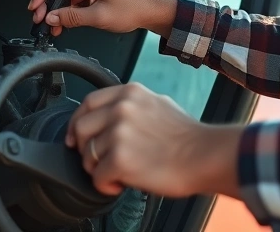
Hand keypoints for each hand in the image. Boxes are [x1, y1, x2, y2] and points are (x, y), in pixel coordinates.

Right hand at [27, 0, 175, 36]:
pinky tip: (62, 24)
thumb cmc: (131, 8)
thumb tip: (51, 18)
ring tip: (52, 26)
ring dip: (56, 10)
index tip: (34, 7)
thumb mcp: (98, 16)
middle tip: (39, 19)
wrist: (148, 11)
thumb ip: (71, 17)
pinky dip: (66, 11)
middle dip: (46, 3)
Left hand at [64, 82, 242, 198]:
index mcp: (130, 93)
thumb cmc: (187, 136)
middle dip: (86, 149)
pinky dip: (106, 185)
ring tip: (117, 173)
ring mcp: (119, 133)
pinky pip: (97, 177)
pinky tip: (121, 184)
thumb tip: (114, 115)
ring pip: (87, 155)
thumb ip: (133, 105)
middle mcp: (121, 109)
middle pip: (82, 128)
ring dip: (98, 169)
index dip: (77, 122)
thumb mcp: (158, 104)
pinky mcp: (120, 159)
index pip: (88, 102)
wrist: (203, 156)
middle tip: (99, 161)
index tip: (76, 137)